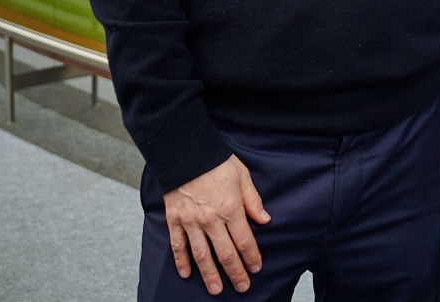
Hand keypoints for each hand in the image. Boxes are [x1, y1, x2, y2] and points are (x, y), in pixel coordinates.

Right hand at [163, 155, 270, 294]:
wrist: (185, 152)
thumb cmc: (217, 162)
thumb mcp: (242, 176)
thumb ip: (253, 200)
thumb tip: (265, 220)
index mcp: (230, 208)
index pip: (244, 240)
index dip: (251, 257)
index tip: (256, 269)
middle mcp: (211, 219)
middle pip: (225, 253)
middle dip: (235, 272)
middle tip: (242, 287)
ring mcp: (190, 221)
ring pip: (201, 254)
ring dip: (209, 274)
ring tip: (216, 289)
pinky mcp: (174, 220)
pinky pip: (178, 245)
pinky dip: (181, 261)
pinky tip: (187, 273)